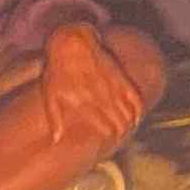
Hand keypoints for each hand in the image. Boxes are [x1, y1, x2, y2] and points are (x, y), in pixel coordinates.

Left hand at [38, 22, 147, 152]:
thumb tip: (56, 139)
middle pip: (120, 124)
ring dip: (129, 125)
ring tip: (126, 132)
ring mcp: (113, 87)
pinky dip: (138, 111)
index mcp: (85, 103)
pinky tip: (136, 118)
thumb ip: (55, 118)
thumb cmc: (58, 71)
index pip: (104, 129)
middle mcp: (102, 96)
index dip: (108, 140)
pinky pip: (136, 99)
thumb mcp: (51, 94)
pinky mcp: (121, 78)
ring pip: (129, 114)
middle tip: (118, 140)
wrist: (73, 44)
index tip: (107, 145)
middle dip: (120, 135)